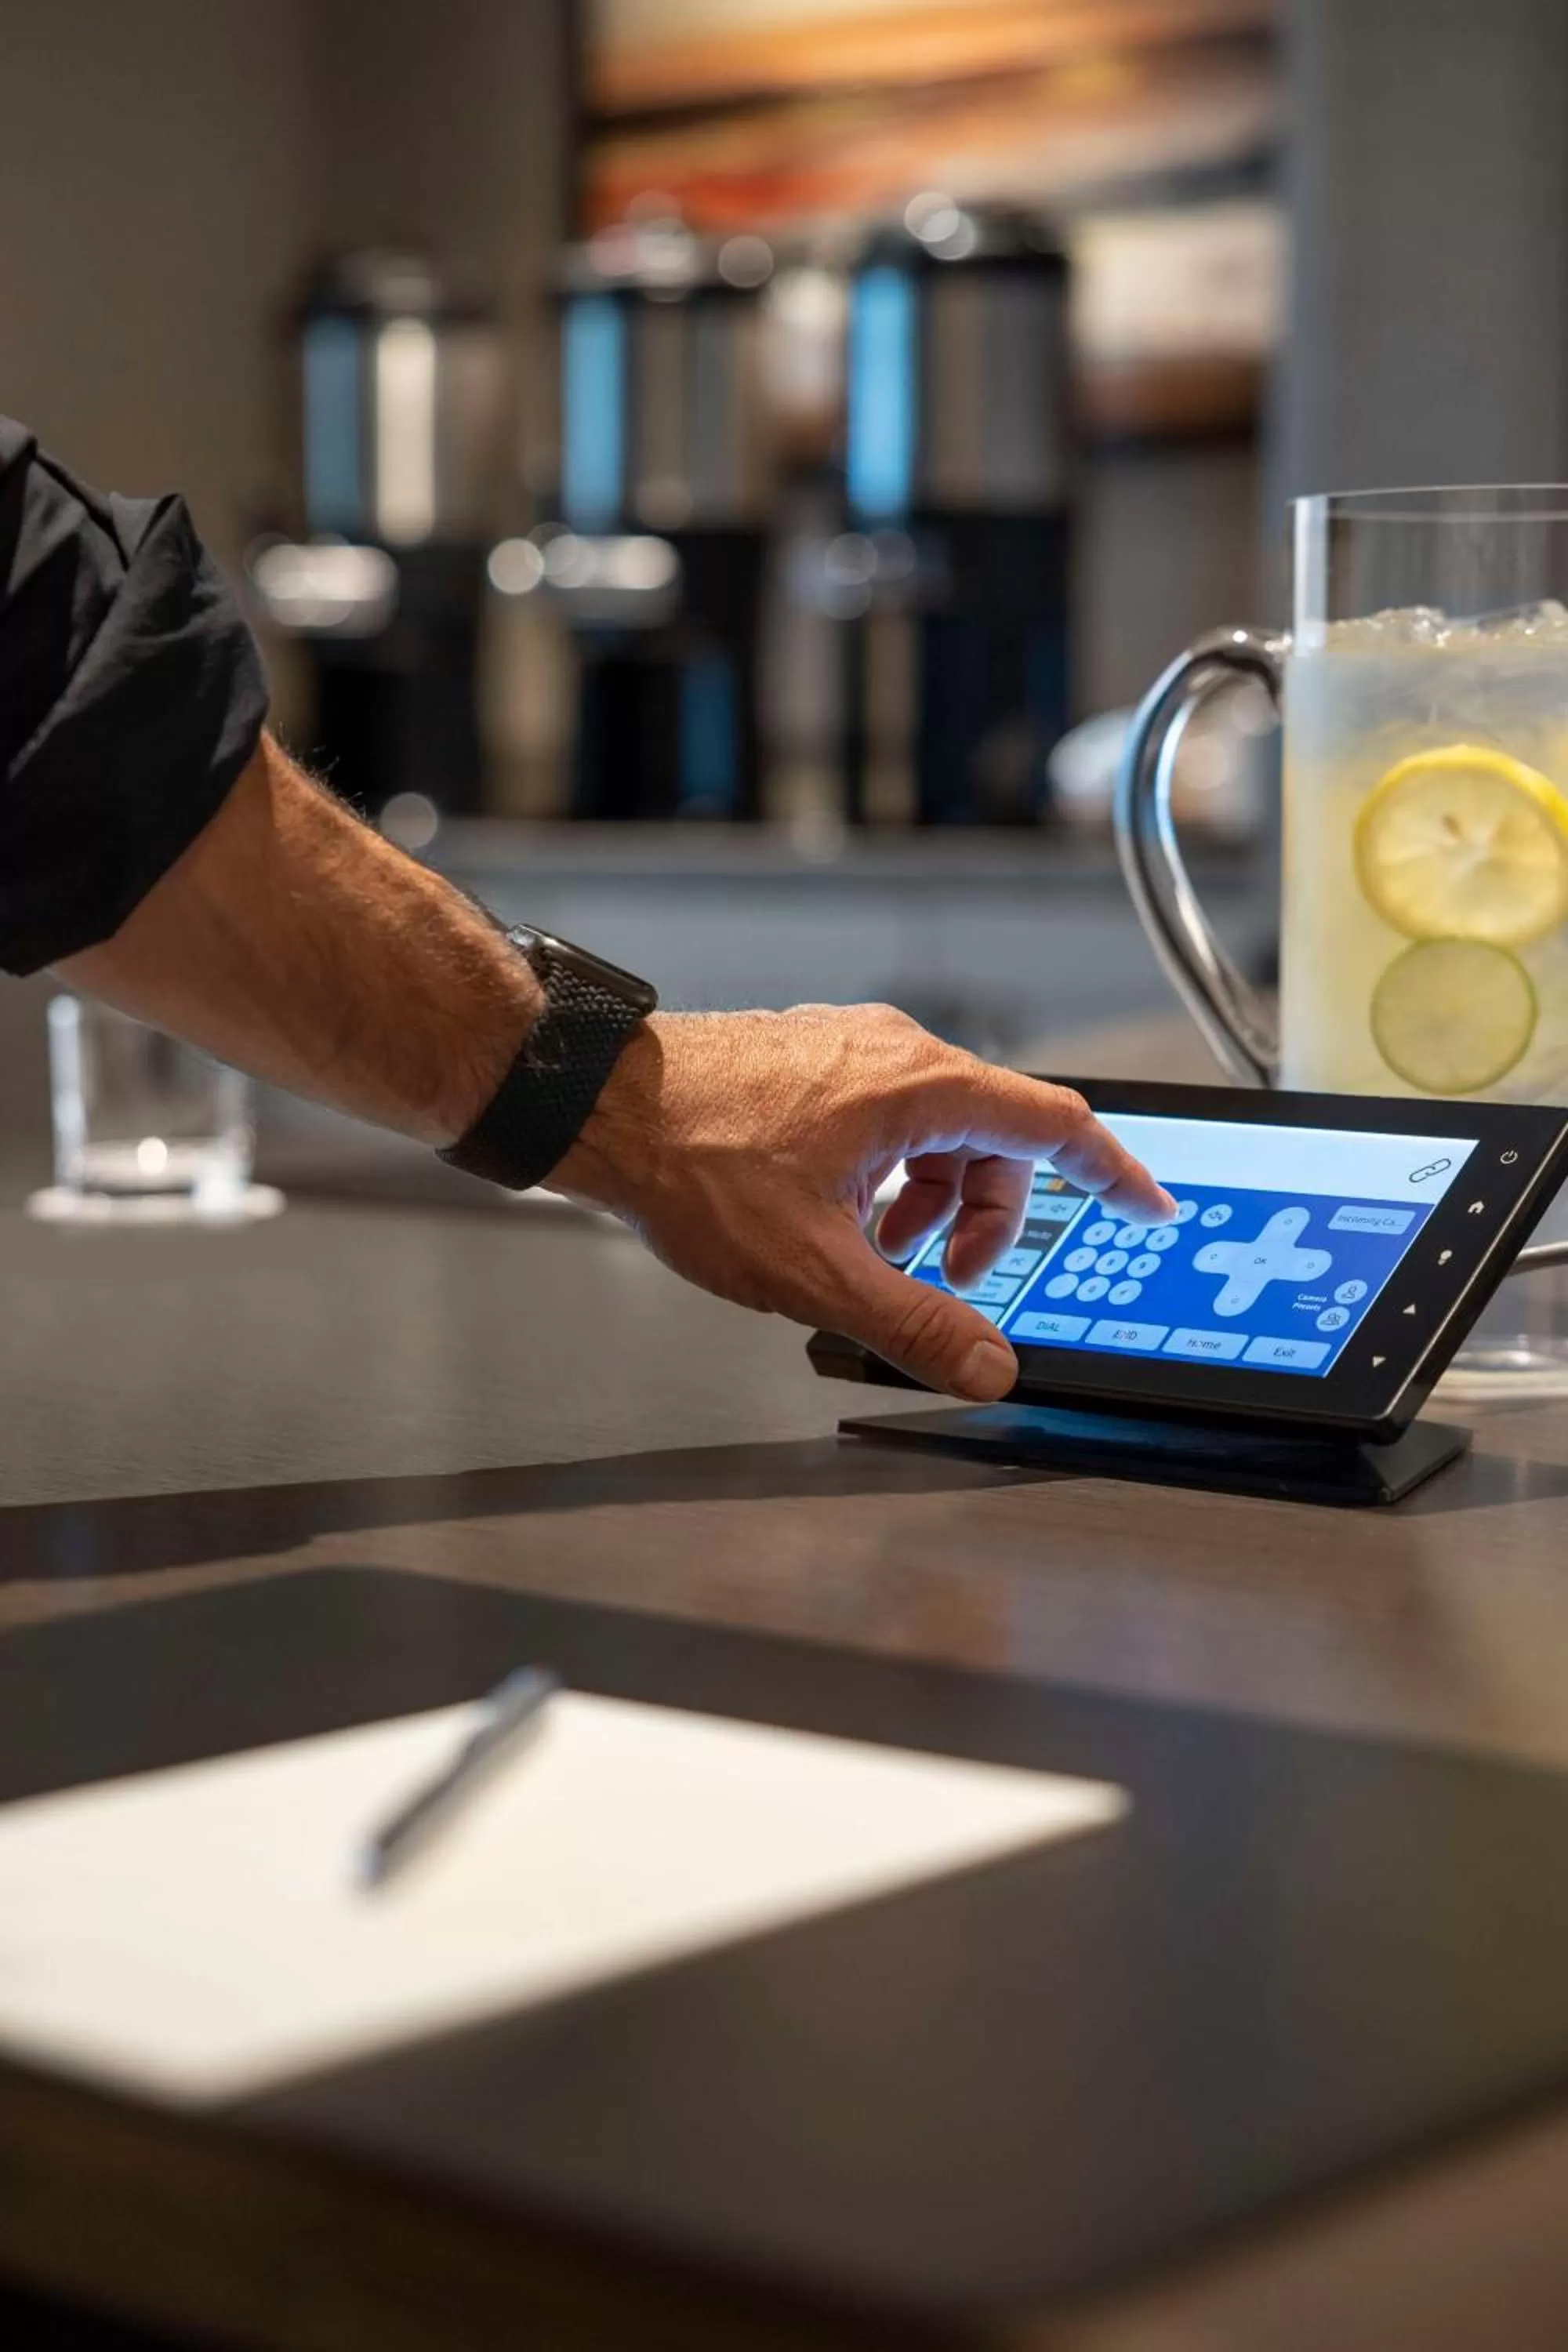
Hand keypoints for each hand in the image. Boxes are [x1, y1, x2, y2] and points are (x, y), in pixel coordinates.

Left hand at [551, 1006, 1174, 1401]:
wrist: (600, 1105)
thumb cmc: (693, 1162)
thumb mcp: (816, 1269)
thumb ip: (915, 1323)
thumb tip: (988, 1367)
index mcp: (920, 1086)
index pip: (1057, 1123)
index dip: (1114, 1172)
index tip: (1146, 1207)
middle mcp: (895, 1051)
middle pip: (995, 1139)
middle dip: (987, 1220)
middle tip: (949, 1281)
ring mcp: (851, 1048)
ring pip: (937, 1131)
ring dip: (930, 1203)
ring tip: (876, 1256)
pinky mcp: (814, 1059)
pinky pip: (887, 1118)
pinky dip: (888, 1176)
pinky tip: (837, 1220)